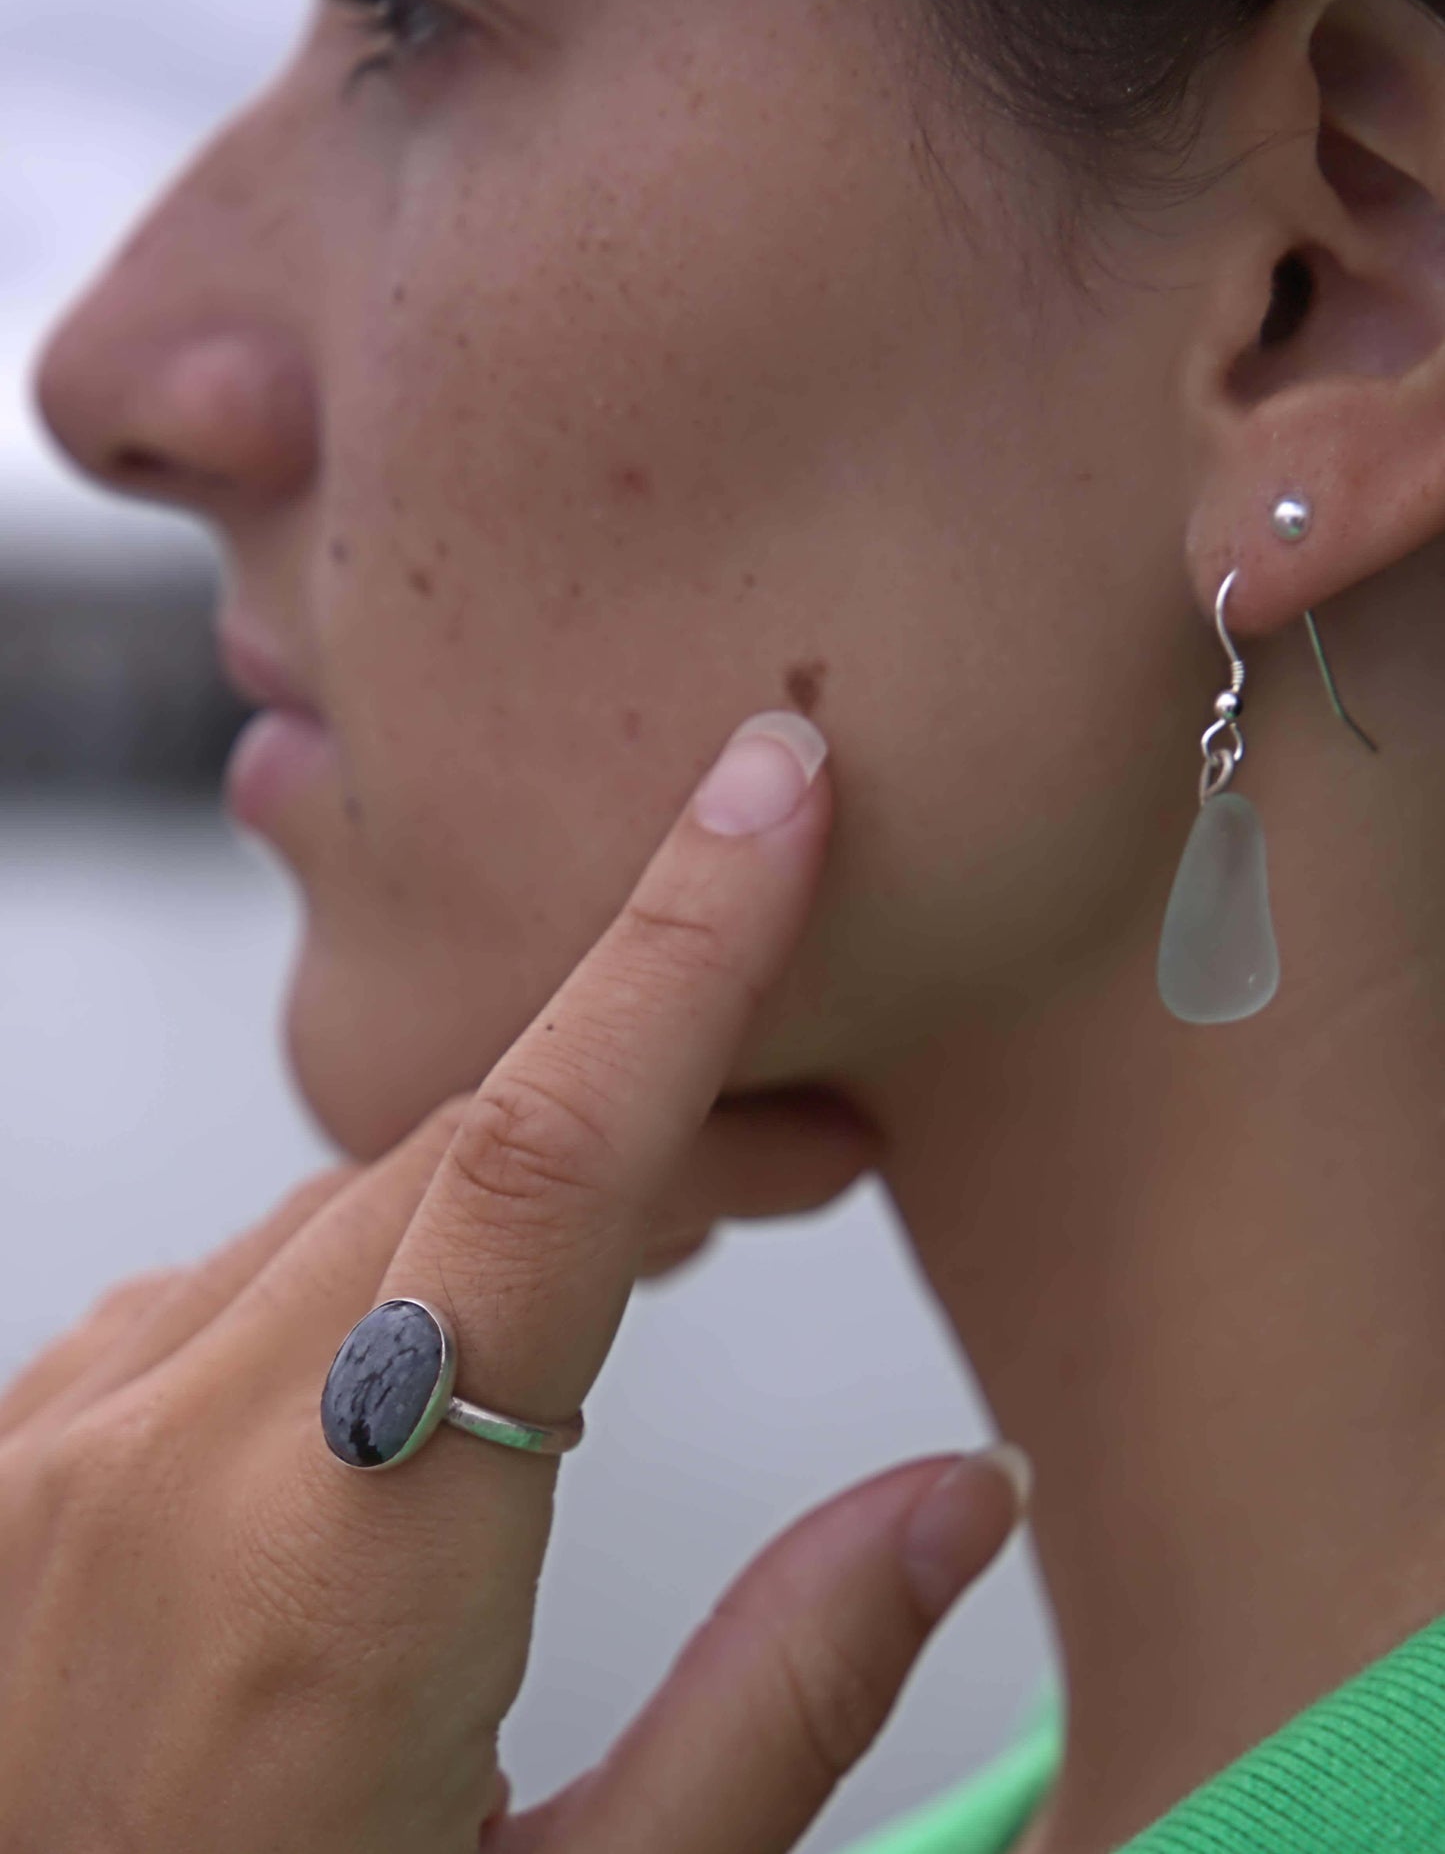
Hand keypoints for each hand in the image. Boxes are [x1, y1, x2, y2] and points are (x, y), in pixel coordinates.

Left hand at [0, 712, 1027, 1852]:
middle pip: (467, 1150)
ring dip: (522, 1189)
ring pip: (353, 1197)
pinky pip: (237, 1268)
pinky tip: (439, 1345)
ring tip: (651, 1265)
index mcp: (349, 1572)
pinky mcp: (25, 1438)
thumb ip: (782, 1695)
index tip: (773, 790)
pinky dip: (380, 1252)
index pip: (545, 1165)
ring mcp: (67, 1432)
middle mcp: (175, 1452)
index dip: (679, 951)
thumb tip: (966, 1494)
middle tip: (815, 1160)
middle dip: (662, 1102)